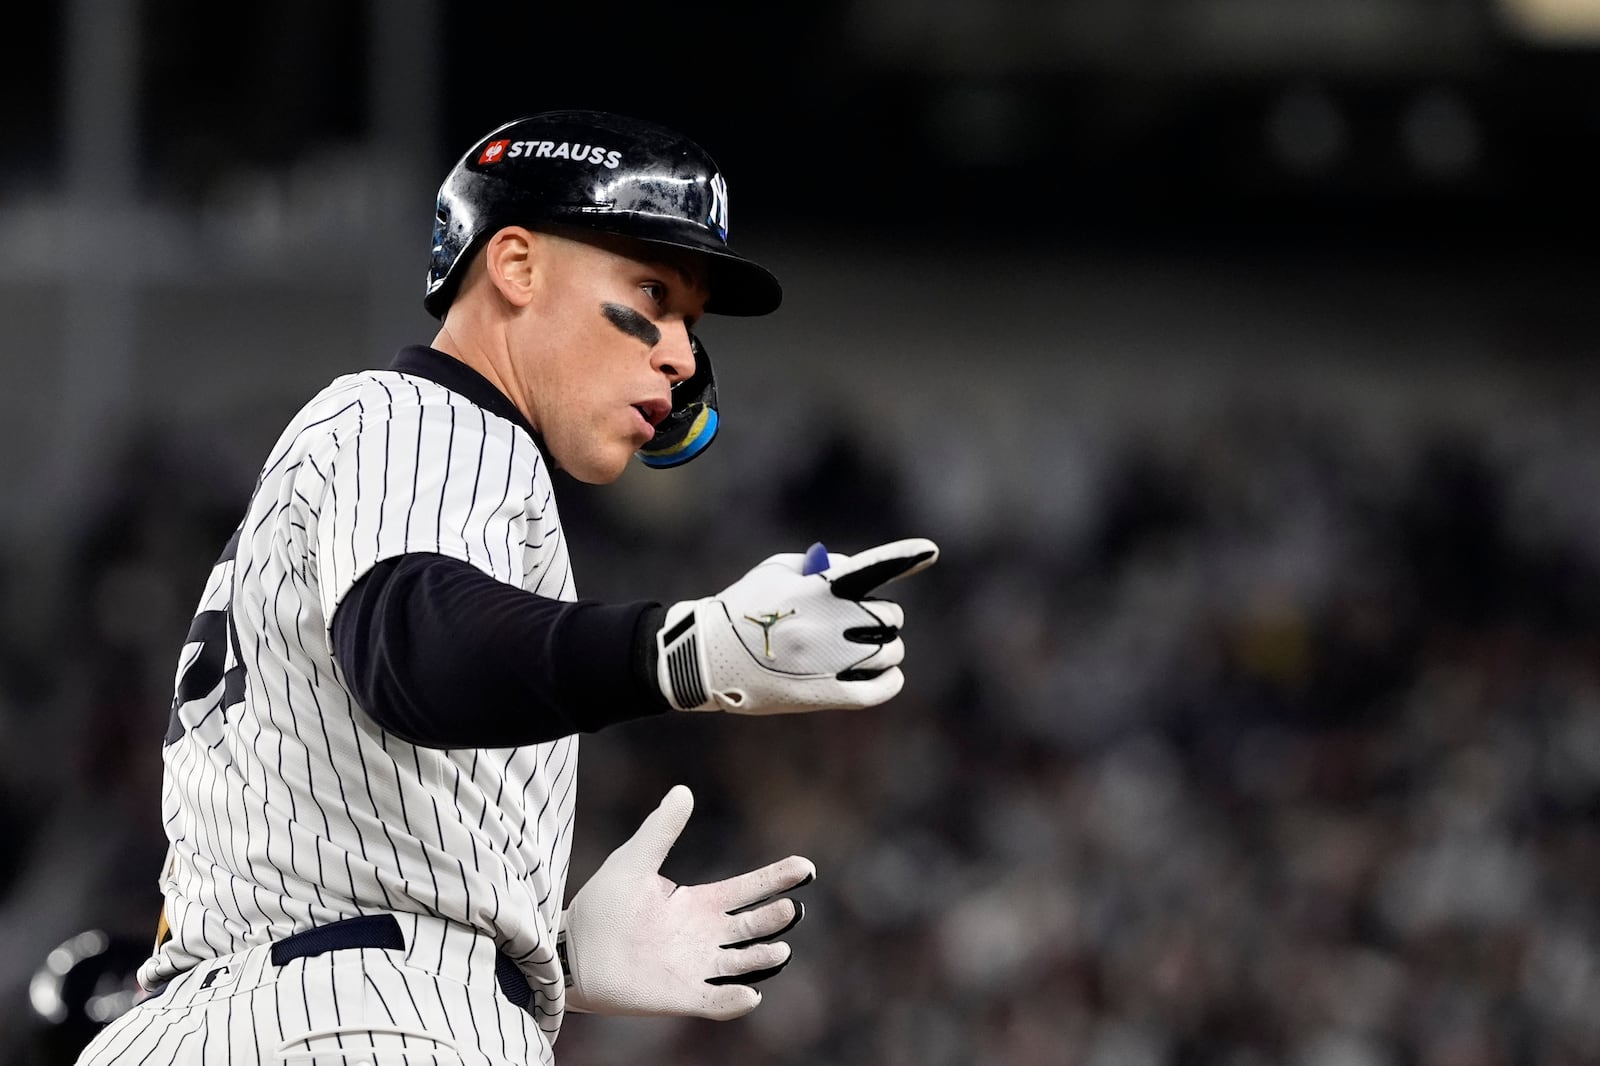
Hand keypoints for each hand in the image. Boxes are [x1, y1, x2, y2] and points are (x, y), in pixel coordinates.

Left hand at [561, 785, 812, 1018]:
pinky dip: (734, 1000)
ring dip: (762, 958)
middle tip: (790, 909)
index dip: (777, 878)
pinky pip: (714, 1001)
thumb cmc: (602, 905)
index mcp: (699, 904)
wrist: (570, 952)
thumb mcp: (633, 860)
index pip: (748, 889)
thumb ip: (660, 830)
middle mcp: (704, 936)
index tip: (806, 868)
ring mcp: (695, 967)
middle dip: (773, 918)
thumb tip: (683, 790)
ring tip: (779, 948)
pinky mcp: (680, 996)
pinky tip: (750, 994)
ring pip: (741, 964)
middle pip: (752, 927)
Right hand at [656, 537, 939, 713]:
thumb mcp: (774, 570)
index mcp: (815, 589)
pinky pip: (877, 690)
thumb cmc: (743, 606)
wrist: (705, 657)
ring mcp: (825, 662)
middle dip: (883, 619)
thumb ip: (821, 568)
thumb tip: (857, 572)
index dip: (904, 557)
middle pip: (887, 617)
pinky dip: (889, 681)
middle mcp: (825, 624)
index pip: (869, 568)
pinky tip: (888, 675)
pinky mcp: (822, 696)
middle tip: (869, 623)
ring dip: (886, 648)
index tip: (931, 550)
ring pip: (889, 653)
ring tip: (870, 648)